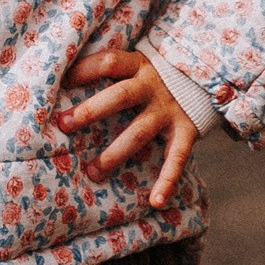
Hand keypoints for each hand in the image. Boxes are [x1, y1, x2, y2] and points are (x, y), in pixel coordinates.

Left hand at [55, 46, 197, 209]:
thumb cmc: (155, 74)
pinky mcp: (187, 131)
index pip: (109, 62)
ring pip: (139, 132)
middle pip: (119, 96)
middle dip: (91, 111)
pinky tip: (155, 202)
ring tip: (92, 173)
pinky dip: (167, 181)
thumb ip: (111, 69)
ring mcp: (169, 110)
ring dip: (114, 153)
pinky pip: (177, 158)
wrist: (204, 77)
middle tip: (64, 126)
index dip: (84, 70)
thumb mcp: (136, 62)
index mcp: (138, 64)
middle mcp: (153, 85)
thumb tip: (63, 78)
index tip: (60, 84)